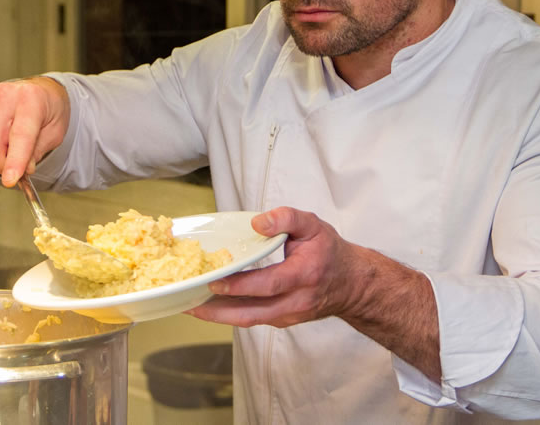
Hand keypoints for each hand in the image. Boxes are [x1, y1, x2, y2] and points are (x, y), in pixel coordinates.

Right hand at [0, 76, 70, 186]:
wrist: (40, 93)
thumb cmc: (49, 109)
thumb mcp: (55, 132)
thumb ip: (37, 152)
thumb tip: (22, 169)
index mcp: (30, 98)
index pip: (19, 135)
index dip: (14, 161)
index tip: (11, 180)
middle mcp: (5, 95)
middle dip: (3, 164)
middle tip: (19, 169)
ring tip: (15, 145)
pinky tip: (3, 138)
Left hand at [188, 206, 362, 327]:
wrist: (351, 284)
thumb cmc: (329, 252)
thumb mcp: (313, 225)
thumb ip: (287, 218)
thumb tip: (257, 222)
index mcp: (304, 275)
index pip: (269, 284)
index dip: (242, 285)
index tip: (216, 281)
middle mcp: (296, 302)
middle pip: (252, 312)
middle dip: (218, 309)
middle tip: (190, 301)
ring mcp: (288, 316)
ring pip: (249, 321)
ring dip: (217, 316)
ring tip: (189, 306)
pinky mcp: (281, 321)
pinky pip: (251, 319)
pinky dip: (228, 315)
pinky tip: (208, 306)